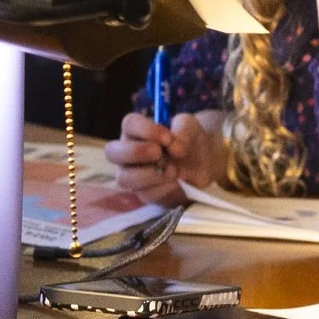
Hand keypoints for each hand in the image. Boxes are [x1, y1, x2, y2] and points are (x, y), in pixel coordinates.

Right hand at [105, 109, 223, 205]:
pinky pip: (145, 194)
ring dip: (149, 174)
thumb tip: (172, 147)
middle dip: (136, 152)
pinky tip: (177, 182)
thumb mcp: (190, 127)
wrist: (206, 163)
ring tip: (173, 170)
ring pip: (124, 178)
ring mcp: (133, 175)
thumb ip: (182, 129)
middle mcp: (128, 152)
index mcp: (136, 131)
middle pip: (113, 152)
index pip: (129, 124)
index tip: (168, 137)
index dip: (146, 129)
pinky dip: (163, 188)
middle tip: (158, 153)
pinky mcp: (144, 193)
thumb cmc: (190, 140)